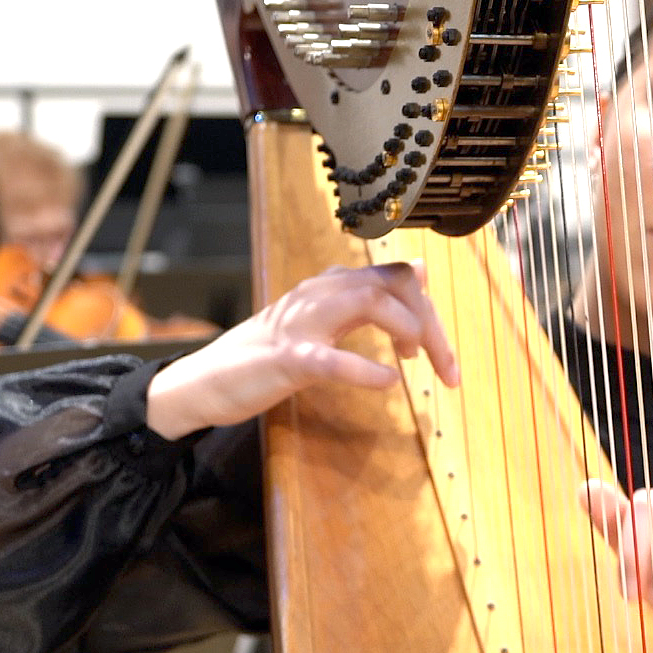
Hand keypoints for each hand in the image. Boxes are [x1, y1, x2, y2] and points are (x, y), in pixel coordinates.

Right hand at [145, 261, 458, 438]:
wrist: (205, 380)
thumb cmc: (269, 355)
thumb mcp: (327, 320)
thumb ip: (372, 296)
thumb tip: (421, 270)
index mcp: (332, 286)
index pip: (398, 278)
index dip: (429, 310)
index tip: (437, 353)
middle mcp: (320, 294)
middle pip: (394, 285)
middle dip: (430, 324)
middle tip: (447, 371)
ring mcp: (302, 324)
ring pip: (369, 303)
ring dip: (408, 331)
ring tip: (419, 364)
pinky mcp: (285, 358)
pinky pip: (331, 358)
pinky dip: (364, 369)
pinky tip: (388, 382)